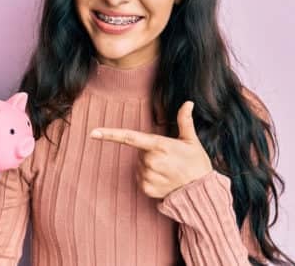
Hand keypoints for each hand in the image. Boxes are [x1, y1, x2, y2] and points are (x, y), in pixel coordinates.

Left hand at [90, 101, 212, 198]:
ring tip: (168, 170)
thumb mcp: (192, 141)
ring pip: (140, 166)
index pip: (130, 137)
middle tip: (170, 159)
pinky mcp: (147, 189)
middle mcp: (151, 161)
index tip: (94, 132)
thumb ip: (185, 121)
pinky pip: (141, 179)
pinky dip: (149, 178)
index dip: (110, 134)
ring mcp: (148, 176)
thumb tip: (188, 102)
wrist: (200, 192)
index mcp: (160, 145)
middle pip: (140, 152)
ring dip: (150, 166)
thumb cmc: (197, 163)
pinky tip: (164, 180)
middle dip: (150, 153)